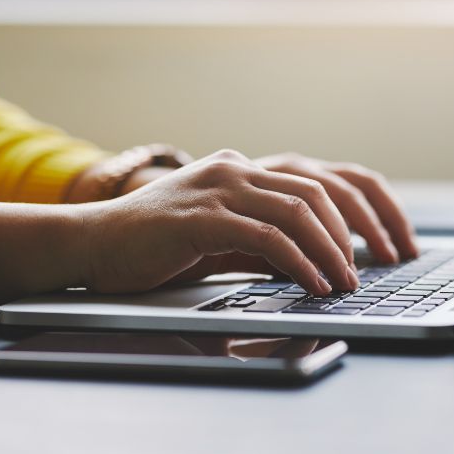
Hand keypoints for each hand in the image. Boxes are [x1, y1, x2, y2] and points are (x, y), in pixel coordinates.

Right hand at [78, 149, 360, 295]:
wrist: (89, 244)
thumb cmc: (149, 246)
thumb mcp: (218, 240)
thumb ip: (260, 245)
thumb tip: (308, 265)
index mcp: (238, 169)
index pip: (312, 184)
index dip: (347, 218)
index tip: (364, 252)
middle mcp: (232, 169)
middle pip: (315, 194)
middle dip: (348, 236)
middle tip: (358, 273)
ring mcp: (216, 190)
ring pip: (297, 213)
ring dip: (329, 252)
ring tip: (342, 283)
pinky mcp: (202, 218)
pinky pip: (267, 238)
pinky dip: (299, 263)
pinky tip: (312, 284)